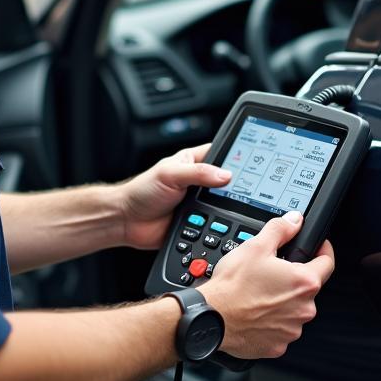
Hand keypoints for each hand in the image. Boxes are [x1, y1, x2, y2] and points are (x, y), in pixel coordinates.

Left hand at [117, 144, 231, 249]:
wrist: (127, 221)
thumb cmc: (141, 191)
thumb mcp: (169, 174)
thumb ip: (198, 173)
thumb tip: (225, 175)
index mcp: (193, 161)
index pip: (223, 154)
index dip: (237, 157)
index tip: (252, 164)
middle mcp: (200, 181)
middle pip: (229, 182)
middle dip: (235, 187)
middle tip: (242, 191)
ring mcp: (201, 202)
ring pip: (226, 204)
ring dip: (227, 208)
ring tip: (230, 208)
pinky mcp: (200, 222)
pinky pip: (217, 224)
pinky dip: (220, 226)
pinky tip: (221, 226)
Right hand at [200, 211, 334, 359]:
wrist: (212, 317)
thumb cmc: (233, 286)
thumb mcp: (255, 246)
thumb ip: (280, 229)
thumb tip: (294, 221)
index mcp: (303, 282)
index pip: (328, 263)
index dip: (323, 251)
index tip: (318, 248)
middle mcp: (304, 309)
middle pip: (307, 288)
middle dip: (293, 279)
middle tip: (271, 273)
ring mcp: (292, 330)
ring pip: (294, 309)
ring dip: (283, 301)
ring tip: (259, 293)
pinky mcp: (278, 345)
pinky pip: (281, 328)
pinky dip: (271, 320)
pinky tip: (255, 311)